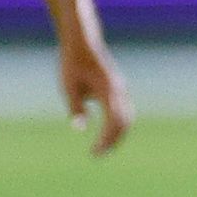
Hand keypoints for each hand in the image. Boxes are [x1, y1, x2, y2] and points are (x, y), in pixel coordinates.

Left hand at [59, 36, 132, 154]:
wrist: (82, 42)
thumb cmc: (72, 63)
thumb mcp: (68, 86)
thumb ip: (76, 108)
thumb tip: (81, 129)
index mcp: (107, 90)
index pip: (112, 122)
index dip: (105, 140)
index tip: (94, 152)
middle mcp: (118, 90)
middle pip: (124, 123)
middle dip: (113, 141)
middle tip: (97, 154)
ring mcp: (121, 89)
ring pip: (127, 117)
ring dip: (117, 134)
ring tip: (102, 147)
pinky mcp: (119, 88)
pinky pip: (125, 111)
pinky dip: (118, 125)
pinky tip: (106, 133)